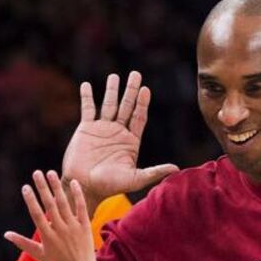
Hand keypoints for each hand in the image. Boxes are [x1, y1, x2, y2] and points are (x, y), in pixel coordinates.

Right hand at [4, 170, 96, 260]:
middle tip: (37, 173)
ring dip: (56, 187)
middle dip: (42, 188)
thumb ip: (22, 243)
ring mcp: (73, 226)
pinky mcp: (84, 225)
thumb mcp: (38, 254)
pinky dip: (77, 195)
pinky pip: (81, 207)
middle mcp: (59, 229)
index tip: (25, 187)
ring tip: (51, 173)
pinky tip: (74, 182)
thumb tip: (6, 234)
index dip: (30, 200)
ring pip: (63, 203)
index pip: (36, 214)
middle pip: (49, 204)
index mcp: (47, 235)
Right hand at [62, 71, 178, 212]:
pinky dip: (86, 97)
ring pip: (108, 105)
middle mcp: (117, 132)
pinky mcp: (85, 130)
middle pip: (126, 106)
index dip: (142, 103)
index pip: (138, 117)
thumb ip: (154, 172)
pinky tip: (87, 85)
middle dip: (130, 90)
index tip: (145, 89)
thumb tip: (176, 169)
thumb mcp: (135, 179)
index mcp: (130, 141)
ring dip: (111, 90)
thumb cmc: (109, 186)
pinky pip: (87, 109)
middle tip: (135, 74)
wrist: (83, 186)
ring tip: (114, 76)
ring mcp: (101, 129)